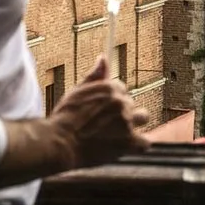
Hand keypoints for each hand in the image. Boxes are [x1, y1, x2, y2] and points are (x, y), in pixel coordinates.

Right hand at [46, 56, 152, 170]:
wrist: (60, 143)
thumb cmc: (65, 118)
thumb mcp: (77, 91)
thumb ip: (94, 76)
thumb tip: (103, 58)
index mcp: (110, 88)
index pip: (122, 88)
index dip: (111, 100)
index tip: (102, 111)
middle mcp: (121, 102)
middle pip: (131, 103)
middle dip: (121, 112)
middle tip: (106, 124)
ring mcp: (126, 122)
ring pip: (143, 117)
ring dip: (134, 124)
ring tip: (119, 133)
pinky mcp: (128, 142)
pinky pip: (144, 142)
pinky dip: (138, 144)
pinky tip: (127, 146)